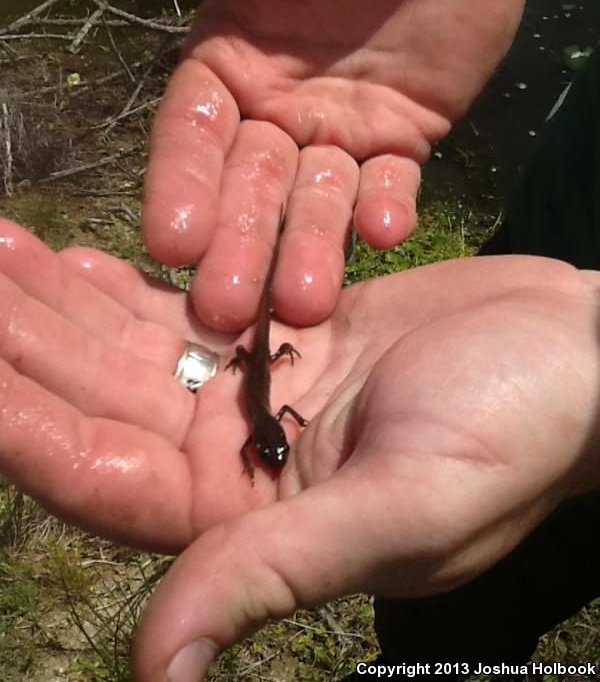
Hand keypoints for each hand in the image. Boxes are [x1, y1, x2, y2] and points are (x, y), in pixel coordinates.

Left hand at [1, 220, 598, 680]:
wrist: (576, 355)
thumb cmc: (515, 432)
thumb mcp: (403, 510)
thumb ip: (273, 574)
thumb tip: (156, 672)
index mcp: (256, 518)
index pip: (110, 478)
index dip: (31, 427)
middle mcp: (242, 458)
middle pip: (105, 403)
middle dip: (28, 343)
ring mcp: (259, 390)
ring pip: (135, 349)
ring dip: (62, 305)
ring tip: (0, 248)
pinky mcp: (284, 332)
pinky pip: (189, 309)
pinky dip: (130, 283)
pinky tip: (72, 255)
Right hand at [80, 0, 531, 328]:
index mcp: (227, 62)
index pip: (192, 135)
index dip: (181, 185)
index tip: (171, 242)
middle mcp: (276, 111)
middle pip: (250, 188)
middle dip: (239, 246)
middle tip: (226, 310)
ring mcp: (339, 133)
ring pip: (316, 201)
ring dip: (308, 251)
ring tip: (302, 304)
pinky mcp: (402, 140)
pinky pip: (390, 184)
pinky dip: (385, 210)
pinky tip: (381, 234)